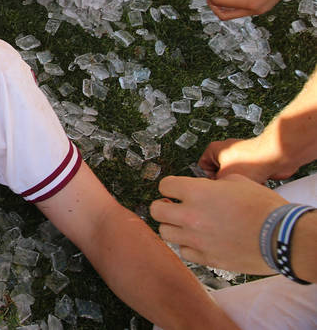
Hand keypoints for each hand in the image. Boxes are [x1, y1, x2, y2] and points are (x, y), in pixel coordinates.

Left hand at [151, 174, 285, 274]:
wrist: (283, 237)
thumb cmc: (264, 207)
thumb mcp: (237, 181)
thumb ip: (212, 184)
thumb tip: (203, 188)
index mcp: (196, 192)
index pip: (164, 186)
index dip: (170, 187)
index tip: (175, 190)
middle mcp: (191, 216)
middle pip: (156, 211)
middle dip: (163, 206)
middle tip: (172, 206)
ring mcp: (197, 239)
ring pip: (165, 233)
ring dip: (172, 226)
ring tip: (184, 224)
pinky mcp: (207, 258)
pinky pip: (183, 252)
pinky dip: (187, 246)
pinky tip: (197, 241)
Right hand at [199, 136, 297, 181]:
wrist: (276, 157)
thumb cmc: (253, 160)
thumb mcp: (225, 177)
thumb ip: (215, 184)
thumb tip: (214, 192)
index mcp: (214, 149)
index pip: (202, 166)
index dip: (208, 178)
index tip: (215, 185)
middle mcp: (227, 151)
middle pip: (220, 172)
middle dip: (227, 182)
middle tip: (230, 187)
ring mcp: (241, 156)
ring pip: (236, 176)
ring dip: (241, 183)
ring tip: (245, 186)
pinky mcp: (254, 161)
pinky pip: (248, 175)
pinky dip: (252, 181)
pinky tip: (255, 185)